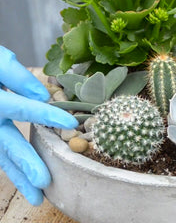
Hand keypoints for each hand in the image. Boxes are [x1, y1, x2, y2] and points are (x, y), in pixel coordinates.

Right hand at [0, 46, 76, 205]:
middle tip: (43, 181)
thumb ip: (15, 75)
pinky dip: (12, 168)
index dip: (46, 115)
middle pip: (6, 143)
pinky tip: (26, 181)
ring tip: (36, 197)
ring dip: (18, 177)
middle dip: (25, 163)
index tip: (72, 124)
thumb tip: (42, 95)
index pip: (21, 107)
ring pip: (1, 156)